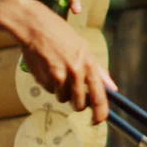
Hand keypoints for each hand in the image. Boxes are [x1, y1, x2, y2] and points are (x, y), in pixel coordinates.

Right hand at [18, 4, 116, 122]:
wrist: (34, 26)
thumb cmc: (60, 34)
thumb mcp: (84, 48)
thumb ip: (98, 70)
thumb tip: (113, 88)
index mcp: (89, 63)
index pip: (99, 96)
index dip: (101, 113)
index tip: (99, 121)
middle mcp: (76, 71)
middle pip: (79, 104)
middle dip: (77, 103)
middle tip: (73, 93)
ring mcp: (59, 76)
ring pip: (63, 98)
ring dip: (62, 91)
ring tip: (58, 71)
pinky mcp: (44, 78)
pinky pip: (50, 90)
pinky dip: (50, 84)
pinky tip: (47, 68)